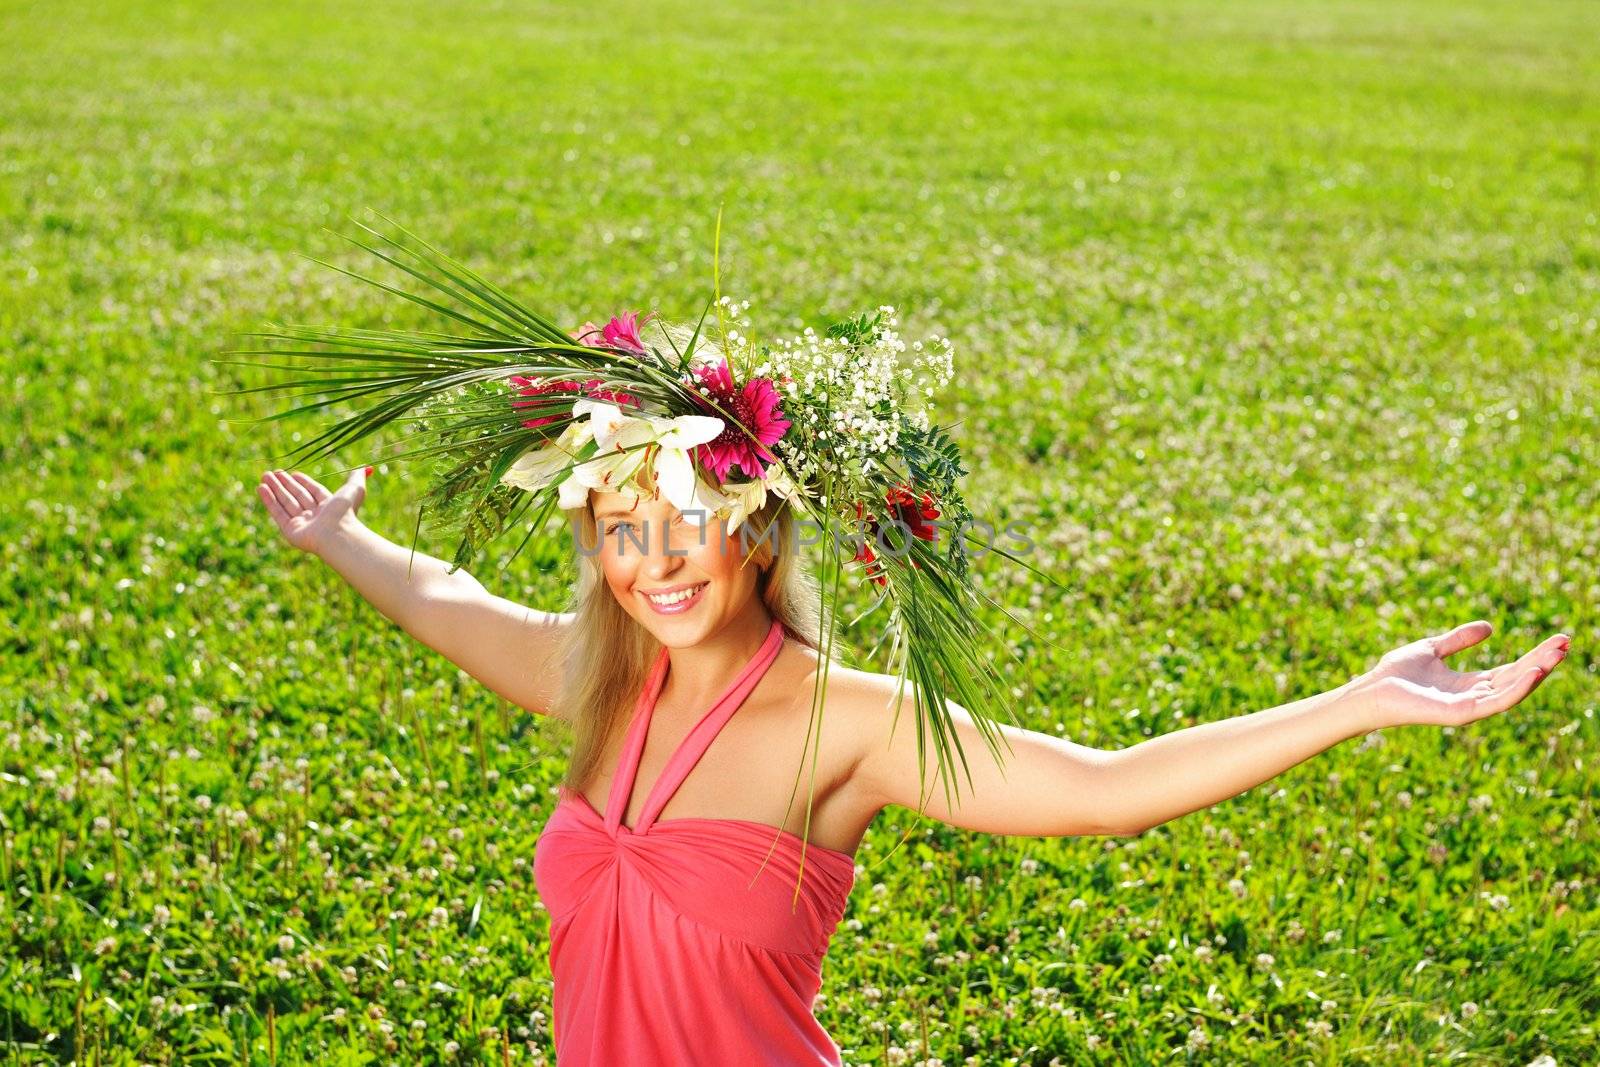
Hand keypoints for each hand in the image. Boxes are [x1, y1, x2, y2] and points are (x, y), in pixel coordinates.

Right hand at [257, 466, 370, 556]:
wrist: (337, 534)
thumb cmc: (346, 511)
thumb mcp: (355, 489)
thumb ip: (357, 477)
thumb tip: (367, 467)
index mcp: (329, 507)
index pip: (313, 491)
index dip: (302, 482)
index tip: (292, 473)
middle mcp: (315, 516)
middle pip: (297, 496)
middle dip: (285, 484)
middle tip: (273, 472)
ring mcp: (301, 523)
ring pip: (286, 502)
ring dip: (274, 489)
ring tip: (264, 476)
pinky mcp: (290, 530)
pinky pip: (277, 513)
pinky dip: (269, 500)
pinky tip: (261, 488)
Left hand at [1355, 620, 1570, 729]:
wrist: (1370, 691)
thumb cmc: (1395, 673)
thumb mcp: (1432, 648)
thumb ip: (1459, 640)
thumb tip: (1490, 627)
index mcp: (1468, 684)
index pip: (1510, 670)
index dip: (1534, 656)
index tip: (1557, 640)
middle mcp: (1473, 697)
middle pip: (1516, 679)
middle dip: (1542, 662)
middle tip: (1566, 643)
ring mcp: (1469, 708)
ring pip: (1511, 691)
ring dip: (1536, 673)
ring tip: (1557, 655)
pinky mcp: (1460, 715)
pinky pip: (1495, 702)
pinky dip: (1517, 689)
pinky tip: (1532, 671)